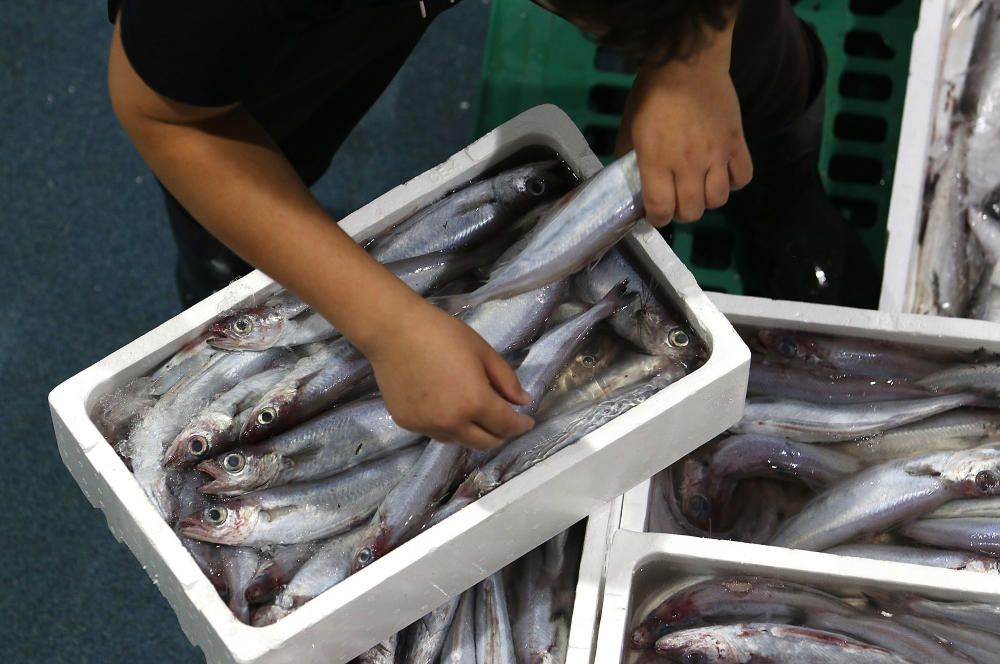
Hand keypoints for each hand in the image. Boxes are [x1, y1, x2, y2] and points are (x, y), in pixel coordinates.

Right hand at [366, 300, 534, 448]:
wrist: (393, 331)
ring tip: (472, 411)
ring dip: (473, 431)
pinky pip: (436, 433)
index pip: (506, 426)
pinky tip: (445, 405)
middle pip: (485, 443)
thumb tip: (521, 402)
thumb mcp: (483, 351)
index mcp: (475, 402)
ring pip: (460, 441)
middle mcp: (452, 423)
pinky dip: (447, 425)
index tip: (527, 420)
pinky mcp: (408, 424)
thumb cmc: (442, 333)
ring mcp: (427, 427)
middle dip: (500, 433)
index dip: (521, 425)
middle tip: (503, 418)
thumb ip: (506, 380)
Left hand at [615, 29, 752, 226]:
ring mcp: (716, 155)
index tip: (655, 212)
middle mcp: (688, 165)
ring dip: (706, 200)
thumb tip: (627, 175)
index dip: (657, 219)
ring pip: (718, 200)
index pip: (661, 210)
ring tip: (699, 188)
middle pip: (691, 212)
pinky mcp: (736, 142)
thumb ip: (626, 154)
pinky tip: (722, 174)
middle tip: (676, 199)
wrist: (687, 63)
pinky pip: (742, 178)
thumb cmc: (652, 94)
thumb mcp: (628, 126)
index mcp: (658, 162)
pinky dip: (733, 182)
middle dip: (681, 212)